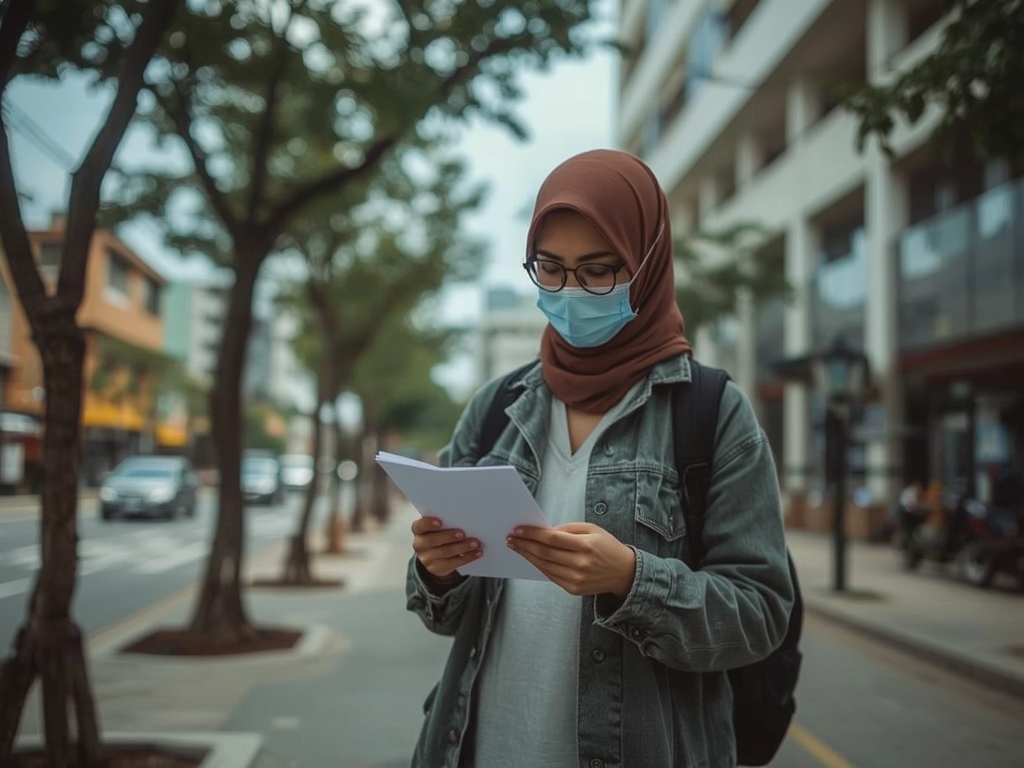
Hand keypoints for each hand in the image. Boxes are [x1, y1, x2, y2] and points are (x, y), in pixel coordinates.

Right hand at [411, 516, 481, 581]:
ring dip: (462, 547)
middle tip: (463, 533)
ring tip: (475, 543)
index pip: (419, 526)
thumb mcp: (439, 527)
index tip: (439, 522)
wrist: (436, 555)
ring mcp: (426, 559)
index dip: (428, 524)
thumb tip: (465, 518)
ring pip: (445, 553)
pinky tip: (478, 553)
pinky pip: (453, 564)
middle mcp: (419, 545)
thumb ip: (447, 522)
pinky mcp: (436, 569)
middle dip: (448, 537)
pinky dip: (468, 557)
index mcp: (419, 530)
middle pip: (432, 541)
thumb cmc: (441, 533)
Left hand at [507, 523, 635, 597]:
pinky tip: (530, 558)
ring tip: (516, 547)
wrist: (624, 573)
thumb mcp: (592, 529)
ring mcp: (576, 579)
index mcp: (586, 546)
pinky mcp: (573, 589)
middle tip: (511, 538)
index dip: (532, 534)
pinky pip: (550, 576)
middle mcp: (580, 564)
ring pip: (544, 566)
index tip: (518, 530)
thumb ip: (568, 529)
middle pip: (544, 553)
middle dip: (525, 544)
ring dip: (527, 556)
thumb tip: (545, 530)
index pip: (552, 539)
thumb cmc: (607, 547)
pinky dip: (538, 566)